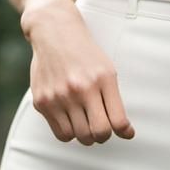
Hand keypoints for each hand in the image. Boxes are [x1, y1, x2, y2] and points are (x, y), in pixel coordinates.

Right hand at [21, 0, 134, 145]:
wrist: (54, 32)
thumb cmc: (85, 53)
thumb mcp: (107, 69)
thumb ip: (115, 101)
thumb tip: (127, 133)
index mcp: (103, 78)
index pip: (118, 121)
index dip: (124, 131)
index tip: (125, 131)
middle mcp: (81, 88)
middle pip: (99, 134)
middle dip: (103, 134)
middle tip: (102, 125)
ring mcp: (60, 96)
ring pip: (79, 137)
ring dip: (86, 134)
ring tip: (86, 121)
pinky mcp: (42, 102)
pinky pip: (61, 134)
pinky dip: (70, 132)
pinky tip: (72, 119)